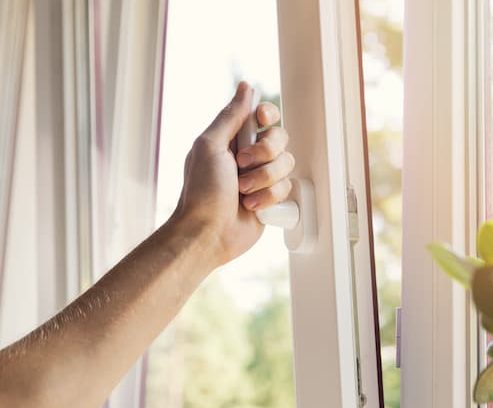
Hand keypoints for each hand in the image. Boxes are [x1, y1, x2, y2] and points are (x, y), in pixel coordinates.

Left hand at [172, 82, 293, 263]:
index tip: (261, 122)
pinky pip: (287, 189)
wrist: (209, 233)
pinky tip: (251, 206)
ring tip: (243, 192)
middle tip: (242, 165)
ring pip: (286, 164)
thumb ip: (230, 116)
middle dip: (264, 154)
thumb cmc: (202, 191)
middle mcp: (250, 156)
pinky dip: (268, 198)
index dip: (268, 116)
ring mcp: (262, 178)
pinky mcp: (272, 199)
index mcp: (234, 139)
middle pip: (280, 138)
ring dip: (264, 179)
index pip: (264, 116)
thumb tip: (246, 87)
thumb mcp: (210, 145)